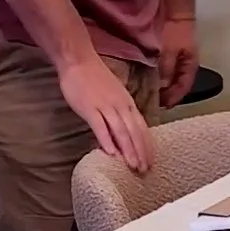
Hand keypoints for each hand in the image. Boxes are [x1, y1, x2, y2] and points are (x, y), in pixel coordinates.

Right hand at [58, 58, 153, 174]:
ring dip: (128, 150)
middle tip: (145, 170)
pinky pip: (99, 126)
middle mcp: (120, 106)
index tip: (151, 161)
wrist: (78, 60)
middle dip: (141, 152)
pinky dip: (106, 140)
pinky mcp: (89, 108)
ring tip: (133, 166)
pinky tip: (110, 153)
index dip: (147, 146)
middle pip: (134, 132)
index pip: (141, 128)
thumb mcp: (114, 94)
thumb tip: (123, 130)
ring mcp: (105, 106)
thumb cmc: (94, 77)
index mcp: (127, 103)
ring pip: (121, 131)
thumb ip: (120, 111)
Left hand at [158, 16, 200, 107]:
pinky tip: (149, 81)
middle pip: (178, 87)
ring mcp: (179, 62)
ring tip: (149, 95)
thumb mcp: (170, 50)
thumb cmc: (175, 31)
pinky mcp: (171, 57)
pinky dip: (159, 79)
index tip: (162, 105)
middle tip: (153, 103)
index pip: (183, 88)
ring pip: (172, 81)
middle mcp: (186, 67)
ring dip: (162, 89)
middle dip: (167, 96)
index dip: (173, 98)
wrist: (176, 13)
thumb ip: (166, 68)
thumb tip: (161, 86)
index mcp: (190, 67)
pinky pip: (166, 73)